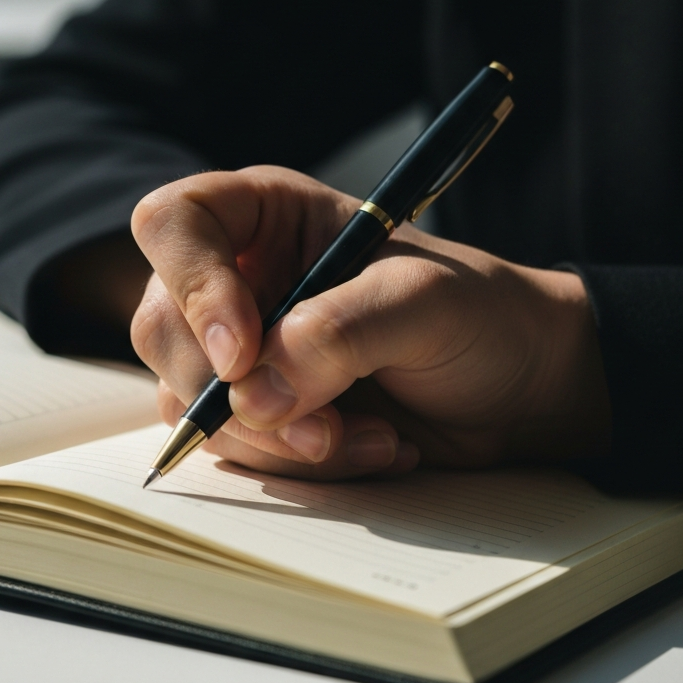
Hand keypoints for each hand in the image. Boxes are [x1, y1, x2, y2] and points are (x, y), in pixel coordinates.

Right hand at [130, 166, 610, 479]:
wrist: (518, 389)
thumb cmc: (481, 316)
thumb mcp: (426, 302)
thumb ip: (341, 331)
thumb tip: (254, 394)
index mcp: (269, 217)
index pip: (173, 224)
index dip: (193, 286)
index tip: (246, 353)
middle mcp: (242, 278)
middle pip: (163, 327)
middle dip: (234, 394)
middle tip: (320, 426)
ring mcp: (243, 351)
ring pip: (190, 401)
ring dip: (276, 440)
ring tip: (368, 439)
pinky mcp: (260, 410)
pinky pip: (232, 448)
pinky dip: (296, 466)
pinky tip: (370, 449)